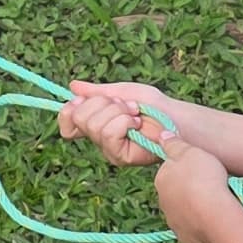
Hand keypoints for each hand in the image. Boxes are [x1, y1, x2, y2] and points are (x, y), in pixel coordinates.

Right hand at [59, 78, 181, 166]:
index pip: (67, 122)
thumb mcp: (122, 91)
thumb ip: (97, 91)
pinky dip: (124, 122)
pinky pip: (109, 133)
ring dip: (118, 112)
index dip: (69, 111)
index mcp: (96, 121)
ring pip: (94, 124)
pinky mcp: (119, 156)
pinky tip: (137, 124)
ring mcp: (108, 149)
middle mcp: (99, 138)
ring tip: (135, 114)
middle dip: (103, 103)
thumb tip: (72, 86)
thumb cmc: (153, 105)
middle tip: (125, 105)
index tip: (81, 99)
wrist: (175, 117)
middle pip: (79, 117)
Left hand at [150, 139, 235, 242]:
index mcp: (161, 180)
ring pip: (185, 211)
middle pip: (177, 191)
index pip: (170, 170)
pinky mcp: (185, 238)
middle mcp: (163, 202)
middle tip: (211, 185)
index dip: (186, 168)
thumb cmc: (204, 179)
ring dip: (196, 207)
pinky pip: (194, 228)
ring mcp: (173, 222)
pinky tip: (214, 219)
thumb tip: (162, 136)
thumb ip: (174, 144)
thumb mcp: (190, 152)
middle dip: (191, 189)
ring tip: (215, 203)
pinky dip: (202, 224)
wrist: (215, 216)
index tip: (202, 168)